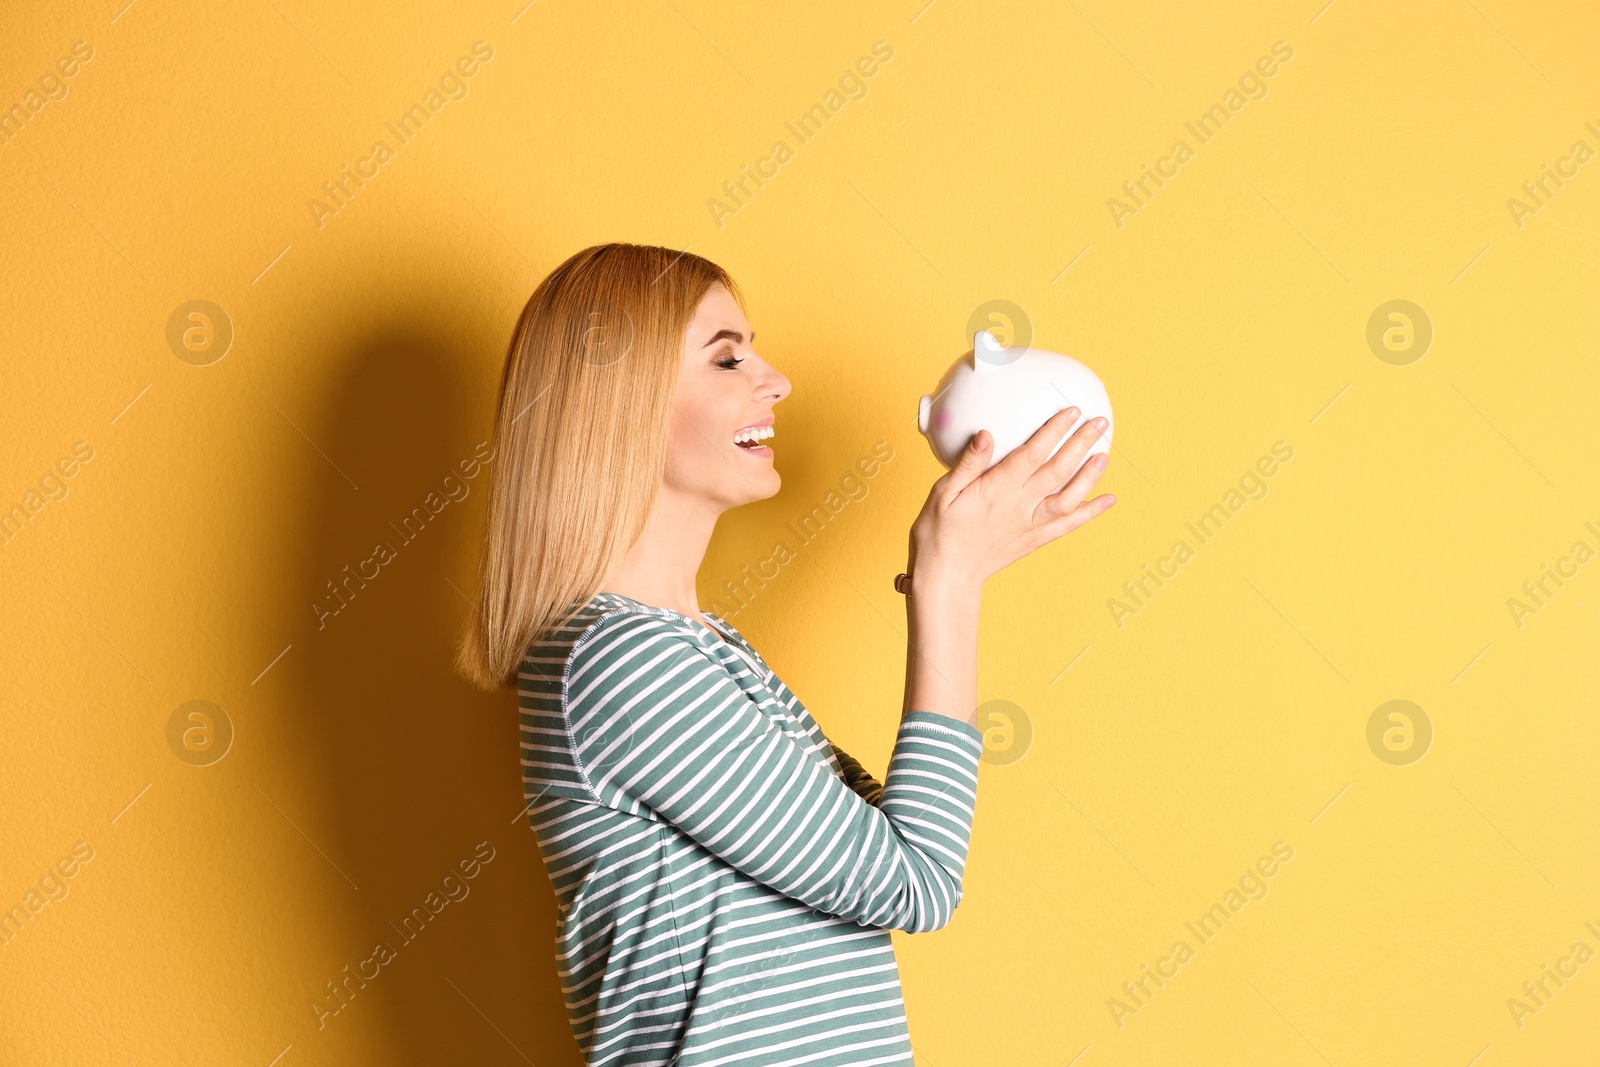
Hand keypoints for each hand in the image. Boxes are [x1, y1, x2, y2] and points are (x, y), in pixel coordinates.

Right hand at [907, 407, 1114, 591]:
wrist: (947, 576)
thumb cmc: (938, 533)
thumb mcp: (942, 493)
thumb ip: (968, 464)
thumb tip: (986, 435)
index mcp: (996, 491)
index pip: (1031, 455)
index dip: (1054, 432)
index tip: (1071, 412)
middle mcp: (1018, 507)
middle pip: (1057, 471)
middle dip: (1080, 444)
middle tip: (1099, 423)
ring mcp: (1029, 525)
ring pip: (1068, 498)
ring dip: (1089, 477)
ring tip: (1105, 456)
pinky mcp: (1034, 540)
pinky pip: (1067, 526)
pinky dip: (1089, 513)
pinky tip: (1107, 500)